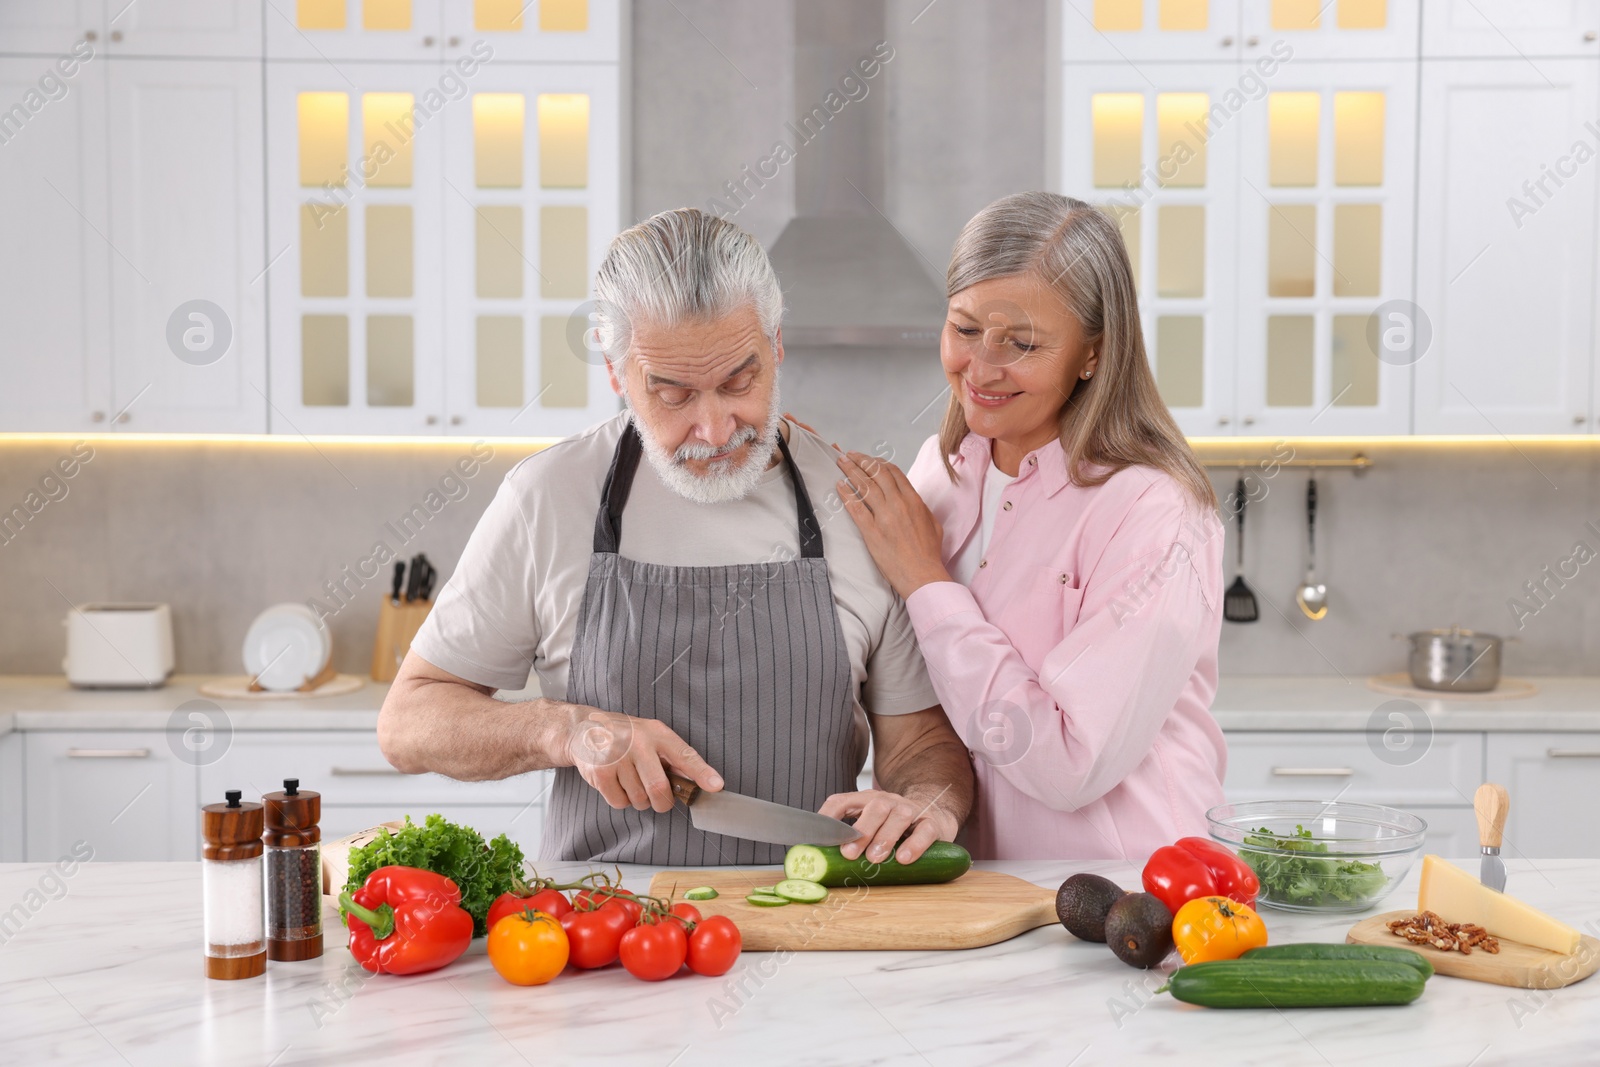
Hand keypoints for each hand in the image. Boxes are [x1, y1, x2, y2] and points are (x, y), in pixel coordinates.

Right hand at [559, 707, 722, 812]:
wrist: (585, 729)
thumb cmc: (625, 736)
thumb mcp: (651, 736)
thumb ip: (673, 758)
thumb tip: (700, 781)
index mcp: (657, 733)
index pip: (684, 755)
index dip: (701, 773)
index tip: (716, 786)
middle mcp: (638, 743)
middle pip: (659, 789)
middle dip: (662, 802)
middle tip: (658, 797)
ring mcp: (618, 757)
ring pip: (639, 799)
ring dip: (638, 800)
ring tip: (630, 780)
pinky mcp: (600, 772)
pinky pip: (619, 802)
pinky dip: (621, 800)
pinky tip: (615, 782)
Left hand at [818, 786, 961, 865]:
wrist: (934, 816)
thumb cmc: (893, 828)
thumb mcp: (870, 827)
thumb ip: (849, 840)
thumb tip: (820, 860)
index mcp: (867, 800)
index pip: (843, 801)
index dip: (828, 816)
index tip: (819, 837)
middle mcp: (889, 801)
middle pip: (874, 807)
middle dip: (860, 831)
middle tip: (849, 854)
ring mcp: (912, 810)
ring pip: (899, 816)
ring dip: (885, 837)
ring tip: (875, 858)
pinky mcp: (932, 824)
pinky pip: (925, 831)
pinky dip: (915, 844)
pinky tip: (904, 858)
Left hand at [834, 451, 950, 598]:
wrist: (922, 574)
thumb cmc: (929, 553)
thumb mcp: (932, 523)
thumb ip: (920, 508)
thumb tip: (912, 500)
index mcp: (913, 500)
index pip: (893, 472)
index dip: (878, 462)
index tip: (869, 459)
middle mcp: (898, 504)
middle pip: (876, 474)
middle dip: (861, 460)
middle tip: (849, 455)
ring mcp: (884, 517)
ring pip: (865, 486)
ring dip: (850, 471)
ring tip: (840, 463)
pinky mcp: (871, 531)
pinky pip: (856, 508)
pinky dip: (846, 495)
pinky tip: (839, 486)